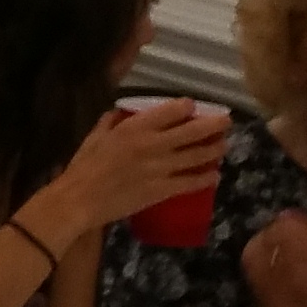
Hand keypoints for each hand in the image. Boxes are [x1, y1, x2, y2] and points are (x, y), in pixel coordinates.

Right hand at [47, 98, 231, 234]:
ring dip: (214, 150)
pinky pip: (191, 183)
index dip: (187, 106)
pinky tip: (214, 176)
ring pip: (197, 156)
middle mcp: (153, 144)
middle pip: (193, 131)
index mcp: (135, 127)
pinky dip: (206, 179)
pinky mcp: (163, 190)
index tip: (193, 106)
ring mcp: (161, 168)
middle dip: (214, 125)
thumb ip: (110, 122)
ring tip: (224, 146)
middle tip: (226, 122)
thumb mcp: (95, 136)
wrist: (80, 199)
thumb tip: (121, 113)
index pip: (172, 110)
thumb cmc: (83, 167)